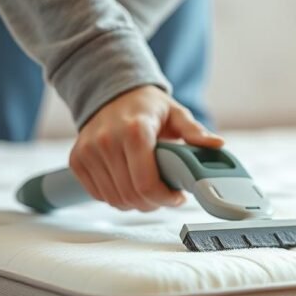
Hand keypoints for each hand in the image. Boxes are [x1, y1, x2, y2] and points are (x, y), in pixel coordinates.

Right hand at [69, 85, 223, 211]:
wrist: (111, 92)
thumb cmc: (147, 107)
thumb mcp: (176, 114)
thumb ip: (195, 132)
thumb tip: (217, 144)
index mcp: (134, 131)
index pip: (146, 183)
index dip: (165, 198)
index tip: (177, 196)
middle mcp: (107, 141)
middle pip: (132, 196)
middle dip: (154, 203)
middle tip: (165, 194)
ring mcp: (88, 151)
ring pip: (116, 200)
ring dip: (135, 202)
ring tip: (148, 188)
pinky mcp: (77, 160)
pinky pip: (99, 195)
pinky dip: (117, 196)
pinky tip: (128, 182)